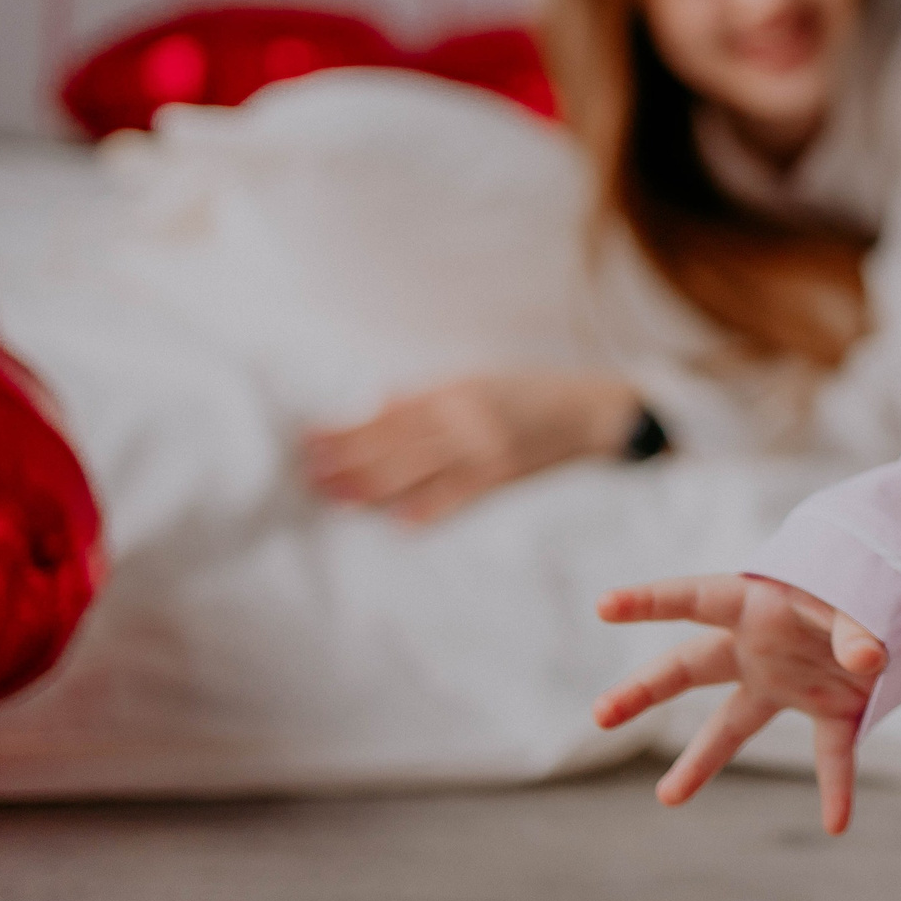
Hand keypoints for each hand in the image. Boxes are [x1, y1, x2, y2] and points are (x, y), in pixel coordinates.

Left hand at [304, 371, 642, 523]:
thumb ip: (429, 393)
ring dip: (373, 487)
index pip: (388, 416)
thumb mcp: (479, 379)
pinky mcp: (503, 477)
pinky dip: (429, 509)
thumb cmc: (532, 390)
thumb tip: (381, 401)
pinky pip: (459, 497)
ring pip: (417, 472)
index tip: (312, 440)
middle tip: (309, 476)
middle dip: (348, 461)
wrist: (591, 410)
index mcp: (455, 391)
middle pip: (394, 446)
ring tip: (336, 497)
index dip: (348, 430)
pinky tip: (399, 521)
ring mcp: (484, 451)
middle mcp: (465, 420)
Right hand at [594, 574, 885, 834]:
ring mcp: (789, 682)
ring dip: (702, 760)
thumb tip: (868, 660)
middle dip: (644, 690)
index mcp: (759, 603)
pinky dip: (836, 787)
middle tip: (600, 716)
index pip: (696, 598)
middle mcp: (761, 646)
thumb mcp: (860, 595)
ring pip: (732, 724)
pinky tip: (836, 823)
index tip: (604, 604)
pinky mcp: (833, 710)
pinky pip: (829, 755)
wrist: (897, 602)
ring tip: (667, 798)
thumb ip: (858, 626)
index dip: (650, 600)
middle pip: (689, 667)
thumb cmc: (864, 583)